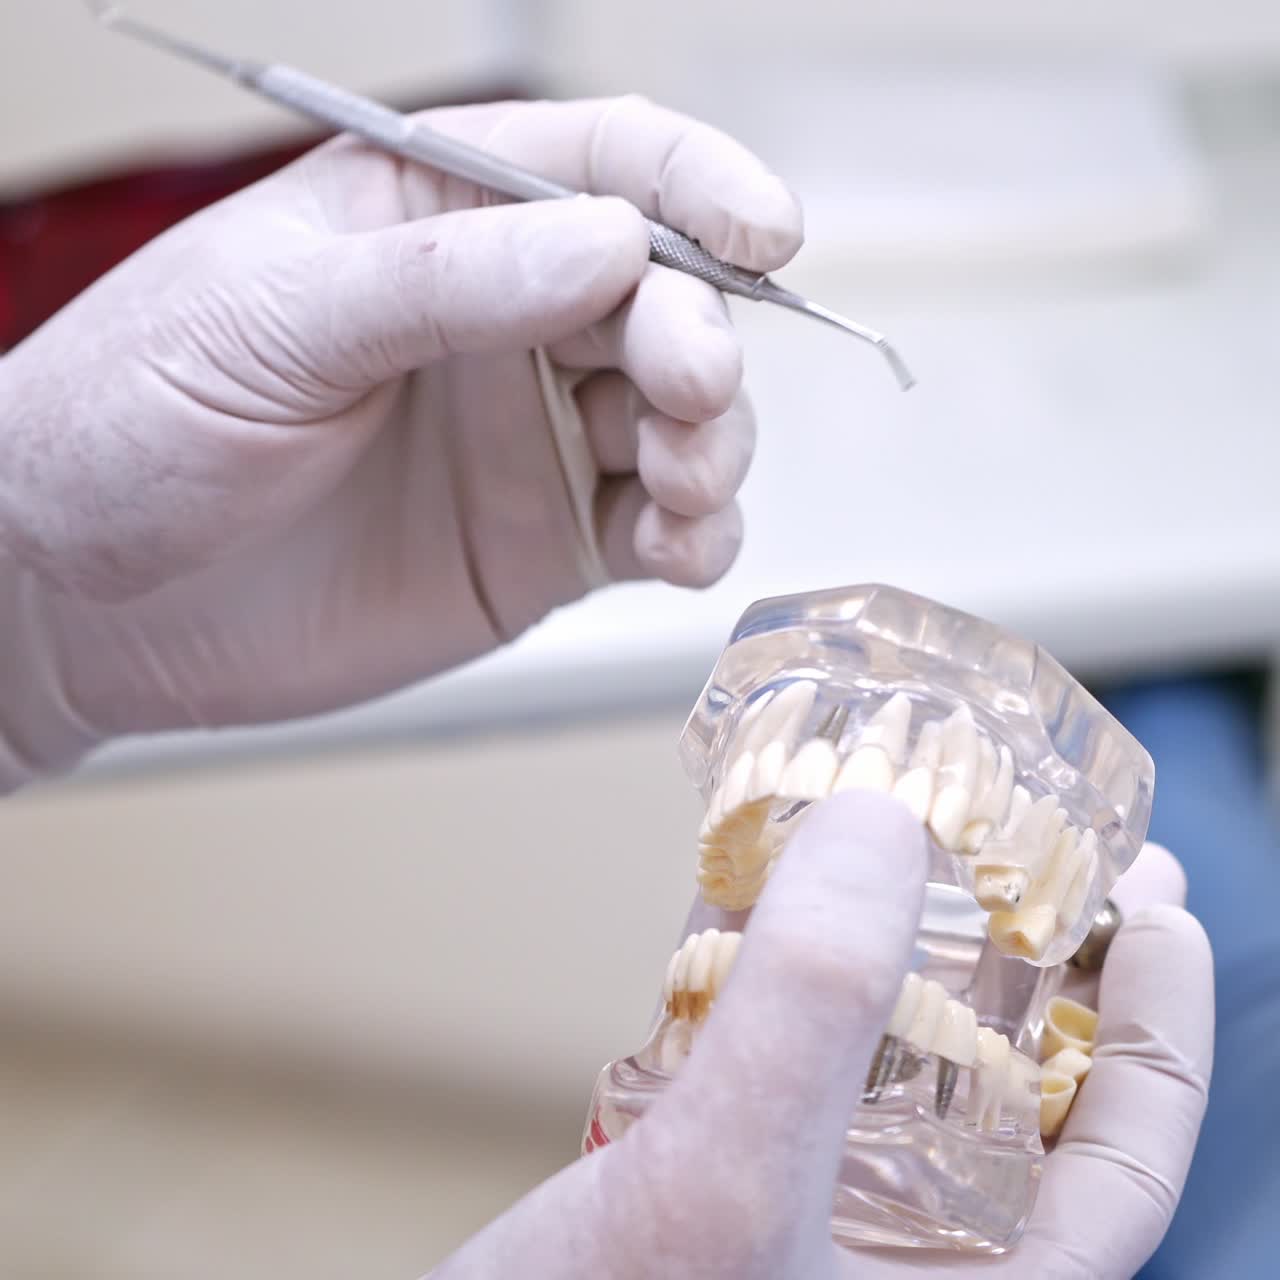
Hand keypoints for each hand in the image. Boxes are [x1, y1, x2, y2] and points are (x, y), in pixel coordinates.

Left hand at [0, 97, 801, 786]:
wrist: (89, 595)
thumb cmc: (137, 421)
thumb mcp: (273, 318)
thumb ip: (444, 280)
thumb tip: (611, 242)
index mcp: (436, 218)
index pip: (601, 164)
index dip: (696, 182)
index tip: (761, 230)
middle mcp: (505, 320)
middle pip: (665, 296)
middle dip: (701, 336)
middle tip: (690, 383)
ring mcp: (532, 434)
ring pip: (685, 417)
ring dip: (717, 442)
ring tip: (681, 478)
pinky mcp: (544, 542)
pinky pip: (659, 527)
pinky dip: (696, 536)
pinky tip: (678, 545)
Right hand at [424, 793, 1211, 1279]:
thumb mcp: (724, 1192)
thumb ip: (813, 1004)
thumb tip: (883, 824)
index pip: (1121, 1148)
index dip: (1152, 1013)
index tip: (1156, 890)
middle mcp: (904, 1266)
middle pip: (1012, 1086)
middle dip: (1028, 954)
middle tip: (1037, 839)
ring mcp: (801, 1228)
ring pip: (883, 1062)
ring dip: (886, 948)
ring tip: (897, 843)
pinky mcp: (709, 1193)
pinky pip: (772, 1063)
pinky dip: (768, 973)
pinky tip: (753, 899)